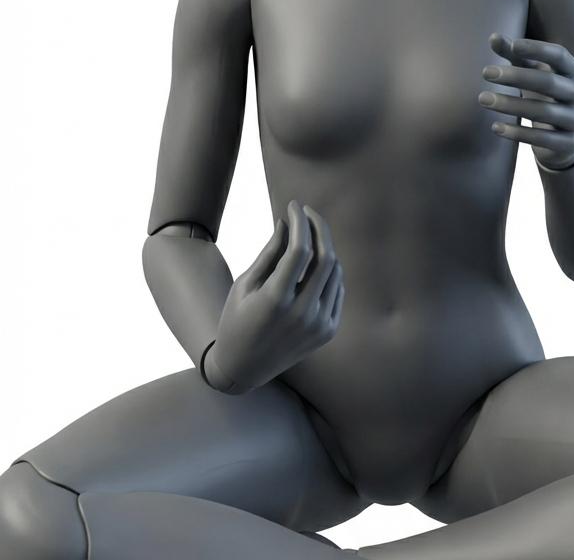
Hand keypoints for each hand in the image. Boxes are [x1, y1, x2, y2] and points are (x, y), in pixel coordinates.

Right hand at [205, 199, 343, 392]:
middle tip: (307, 212)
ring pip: (335, 272)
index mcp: (276, 300)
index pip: (300, 249)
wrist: (244, 369)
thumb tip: (287, 222)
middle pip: (325, 257)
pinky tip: (316, 262)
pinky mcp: (327, 332)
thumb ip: (270, 252)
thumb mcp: (245, 284)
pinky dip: (330, 270)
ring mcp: (319, 325)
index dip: (300, 221)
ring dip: (325, 247)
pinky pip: (337, 290)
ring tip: (308, 235)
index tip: (293, 205)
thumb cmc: (236, 320)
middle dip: (318, 227)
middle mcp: (303, 313)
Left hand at [479, 34, 573, 169]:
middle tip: (485, 72)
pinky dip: (517, 133)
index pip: (559, 55)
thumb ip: (514, 55)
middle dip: (516, 77)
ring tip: (483, 98)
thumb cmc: (543, 95)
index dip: (538, 49)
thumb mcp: (531, 73)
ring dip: (511, 105)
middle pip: (549, 83)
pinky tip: (495, 127)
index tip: (512, 46)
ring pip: (544, 112)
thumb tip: (493, 37)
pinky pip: (543, 138)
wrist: (563, 140)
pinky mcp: (571, 144)